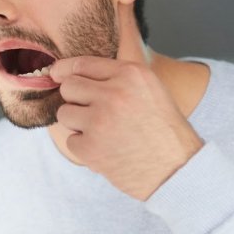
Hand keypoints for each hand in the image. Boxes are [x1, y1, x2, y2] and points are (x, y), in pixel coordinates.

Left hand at [50, 56, 203, 199]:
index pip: (82, 64)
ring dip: (78, 124)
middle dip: (75, 99)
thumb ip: (117, 78)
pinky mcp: (90, 147)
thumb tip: (72, 73)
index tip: (56, 74)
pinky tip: (107, 150)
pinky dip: (85, 148)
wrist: (177, 170)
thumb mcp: (150, 90)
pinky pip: (71, 141)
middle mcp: (114, 93)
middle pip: (68, 87)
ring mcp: (100, 121)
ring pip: (64, 113)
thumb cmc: (163, 131)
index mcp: (131, 74)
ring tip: (104, 133)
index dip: (64, 70)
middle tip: (93, 112)